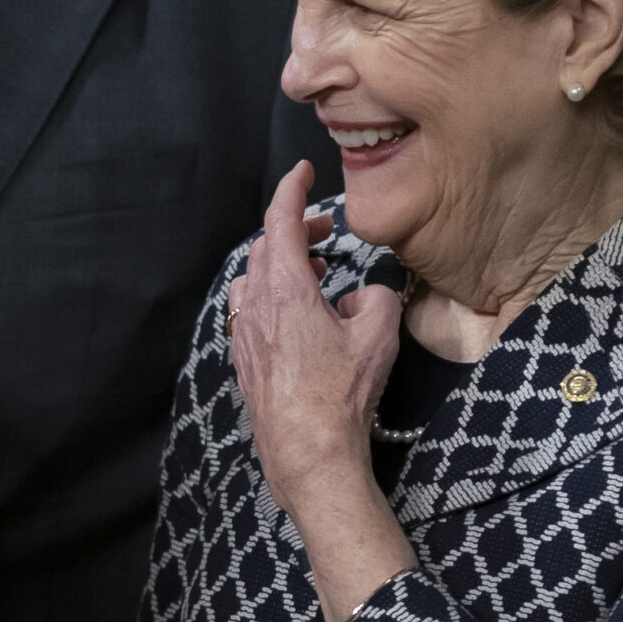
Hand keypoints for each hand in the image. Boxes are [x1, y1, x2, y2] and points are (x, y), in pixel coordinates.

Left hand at [228, 161, 400, 517]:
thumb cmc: (341, 393)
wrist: (306, 450)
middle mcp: (254, 304)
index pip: (280, 221)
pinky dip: (274, 294)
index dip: (292, 190)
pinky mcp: (244, 356)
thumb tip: (364, 294)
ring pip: (255, 278)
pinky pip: (252, 308)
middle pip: (266, 247)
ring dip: (284, 263)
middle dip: (295, 228)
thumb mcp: (379, 335)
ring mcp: (243, 331)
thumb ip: (378, 297)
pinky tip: (302, 313)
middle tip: (326, 228)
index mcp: (284, 289)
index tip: (303, 171)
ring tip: (319, 270)